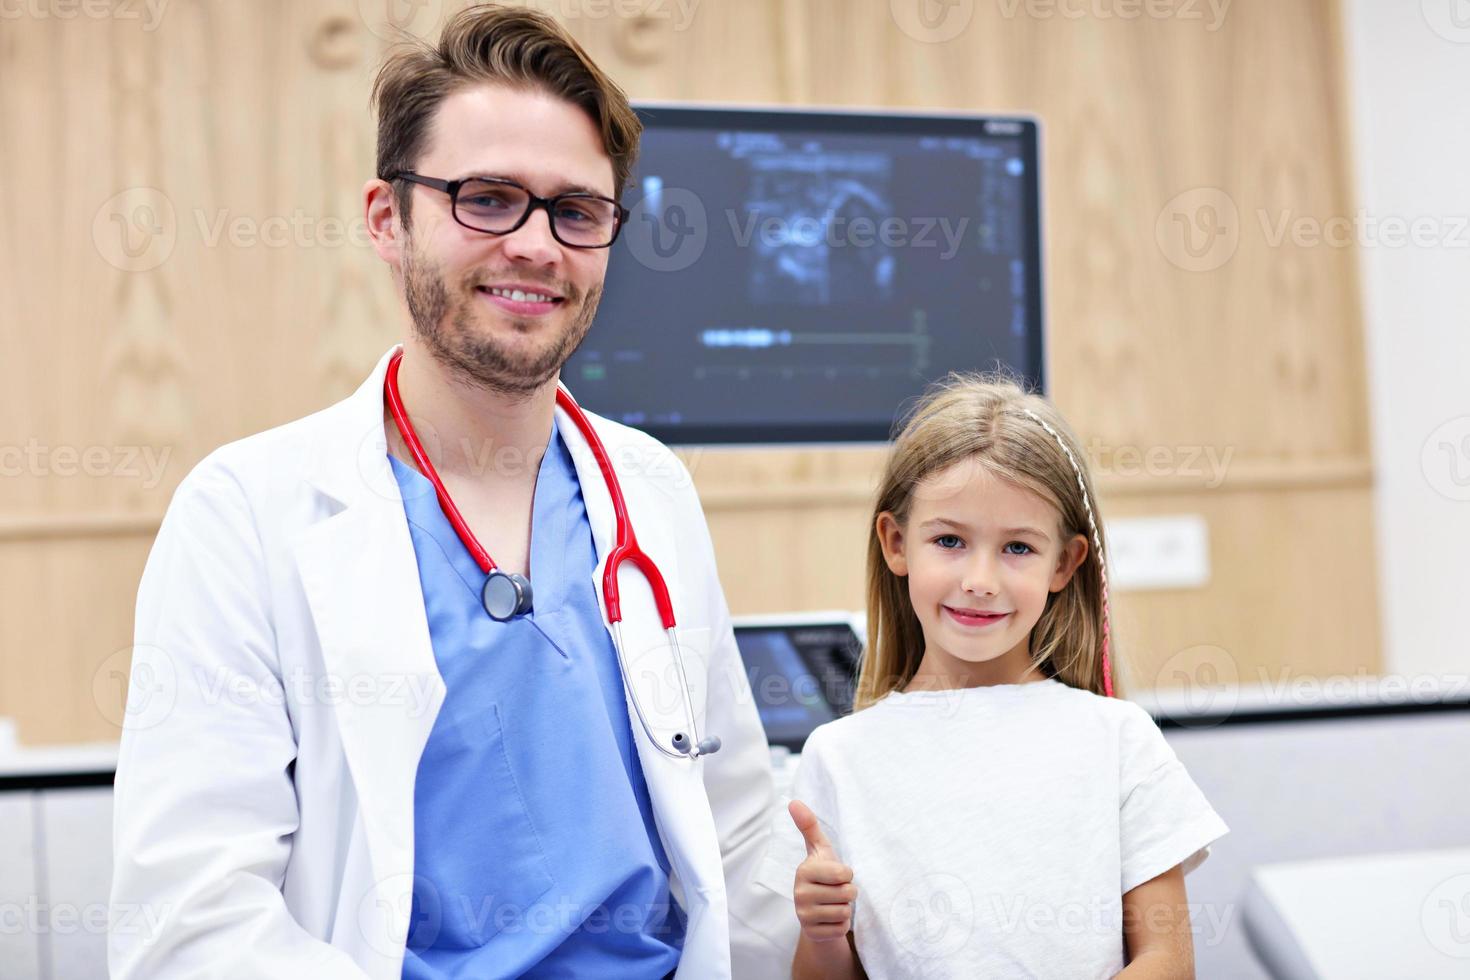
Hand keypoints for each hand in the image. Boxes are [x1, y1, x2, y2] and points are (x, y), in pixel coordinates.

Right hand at [789, 799, 857, 943]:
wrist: (817, 911)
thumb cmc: (823, 875)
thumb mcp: (820, 850)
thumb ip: (809, 825)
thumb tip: (793, 801)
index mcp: (803, 871)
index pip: (844, 873)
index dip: (847, 874)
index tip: (836, 874)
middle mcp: (799, 893)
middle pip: (847, 893)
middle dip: (848, 892)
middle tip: (835, 890)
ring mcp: (804, 915)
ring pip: (845, 911)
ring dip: (845, 908)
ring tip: (832, 903)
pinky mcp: (812, 933)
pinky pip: (841, 929)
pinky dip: (841, 924)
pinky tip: (830, 918)